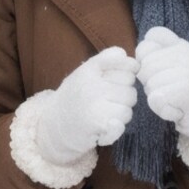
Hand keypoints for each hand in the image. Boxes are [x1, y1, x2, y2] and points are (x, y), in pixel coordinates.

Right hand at [35, 47, 138, 167]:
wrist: (53, 127)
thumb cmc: (74, 99)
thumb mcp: (85, 74)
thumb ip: (107, 62)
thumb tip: (135, 64)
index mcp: (89, 68)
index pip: (122, 59)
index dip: (128, 69)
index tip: (119, 80)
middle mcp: (91, 82)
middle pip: (130, 85)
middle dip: (123, 94)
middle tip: (106, 101)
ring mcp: (94, 102)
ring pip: (129, 105)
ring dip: (121, 112)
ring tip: (103, 114)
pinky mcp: (98, 122)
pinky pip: (123, 122)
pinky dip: (116, 128)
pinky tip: (103, 127)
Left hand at [136, 27, 188, 154]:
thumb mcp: (184, 68)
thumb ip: (164, 57)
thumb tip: (139, 59)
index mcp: (184, 46)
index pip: (152, 36)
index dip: (146, 54)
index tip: (158, 70)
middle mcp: (187, 54)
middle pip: (145, 64)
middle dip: (151, 82)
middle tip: (172, 92)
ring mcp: (188, 71)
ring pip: (149, 84)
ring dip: (158, 99)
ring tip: (178, 102)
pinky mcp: (187, 91)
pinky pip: (156, 99)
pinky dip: (163, 111)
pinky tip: (179, 111)